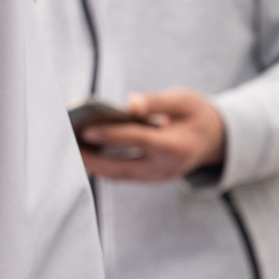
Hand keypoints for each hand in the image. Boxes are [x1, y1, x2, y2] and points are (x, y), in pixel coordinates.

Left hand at [79, 86, 225, 183]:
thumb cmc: (196, 115)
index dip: (110, 135)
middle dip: (90, 158)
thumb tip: (129, 104)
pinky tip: (81, 150)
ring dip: (90, 163)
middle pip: (120, 167)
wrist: (214, 140)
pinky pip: (120, 173)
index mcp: (176, 147)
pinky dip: (100, 163)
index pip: (138, 141)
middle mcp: (165, 168)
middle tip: (64, 144)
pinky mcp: (148, 178)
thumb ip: (156, 102)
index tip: (85, 129)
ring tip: (67, 147)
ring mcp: (157, 177)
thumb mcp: (183, 101)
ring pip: (117, 174)